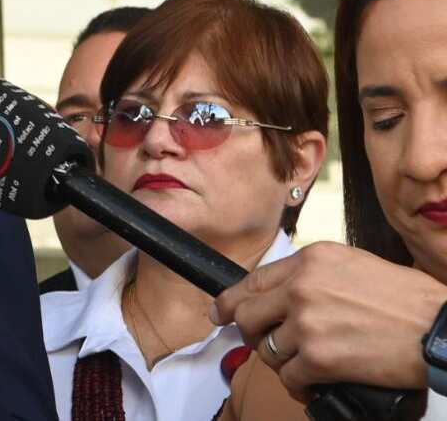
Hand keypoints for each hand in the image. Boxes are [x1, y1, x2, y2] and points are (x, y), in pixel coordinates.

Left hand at [213, 241, 446, 400]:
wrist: (441, 328)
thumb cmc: (410, 301)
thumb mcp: (355, 267)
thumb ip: (314, 277)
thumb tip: (284, 296)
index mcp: (310, 260)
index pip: (252, 281)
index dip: (231, 301)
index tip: (222, 313)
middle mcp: (301, 287)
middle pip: (247, 316)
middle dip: (254, 335)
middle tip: (268, 345)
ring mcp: (307, 322)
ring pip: (267, 350)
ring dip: (282, 363)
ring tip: (305, 365)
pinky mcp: (319, 358)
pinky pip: (289, 377)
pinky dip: (298, 386)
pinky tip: (313, 384)